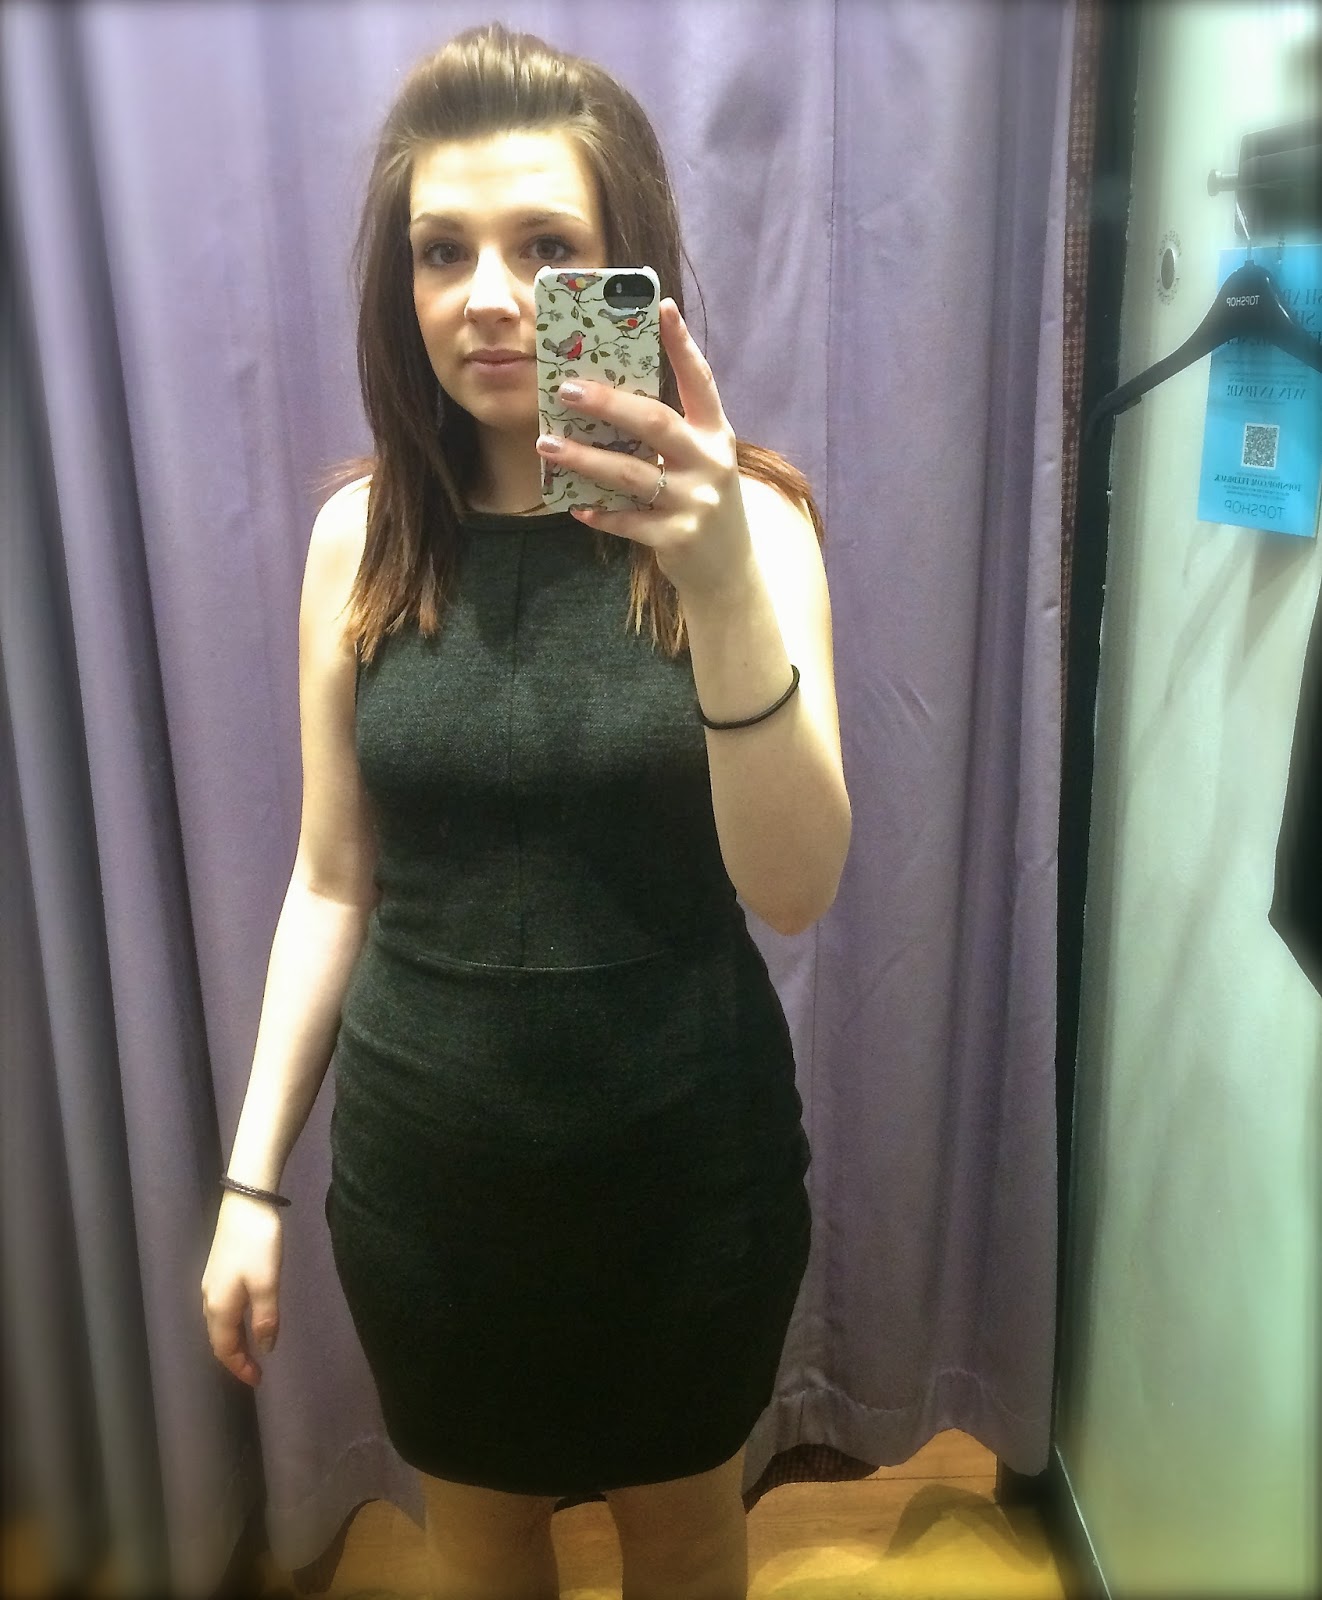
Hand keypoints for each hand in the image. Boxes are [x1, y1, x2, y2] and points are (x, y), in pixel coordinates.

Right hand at [200, 1191, 283, 1387]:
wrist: (246, 1202)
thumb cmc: (257, 1244)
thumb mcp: (267, 1283)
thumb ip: (266, 1318)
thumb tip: (265, 1347)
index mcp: (219, 1306)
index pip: (224, 1349)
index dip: (240, 1368)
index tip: (258, 1380)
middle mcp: (209, 1299)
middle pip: (219, 1338)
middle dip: (236, 1357)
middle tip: (257, 1370)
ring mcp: (211, 1283)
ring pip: (220, 1323)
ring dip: (235, 1340)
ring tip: (254, 1349)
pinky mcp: (218, 1270)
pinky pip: (222, 1308)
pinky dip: (233, 1322)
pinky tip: (247, 1318)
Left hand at [536, 299, 754, 604]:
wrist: (730, 569)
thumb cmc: (702, 500)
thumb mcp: (700, 460)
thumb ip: (669, 432)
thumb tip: (605, 398)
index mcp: (715, 434)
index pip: (701, 381)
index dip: (682, 344)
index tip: (662, 307)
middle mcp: (710, 463)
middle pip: (655, 422)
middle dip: (608, 403)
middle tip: (565, 389)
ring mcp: (695, 502)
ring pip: (632, 473)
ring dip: (585, 458)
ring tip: (548, 444)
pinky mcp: (677, 537)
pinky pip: (628, 521)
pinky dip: (599, 513)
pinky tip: (576, 506)